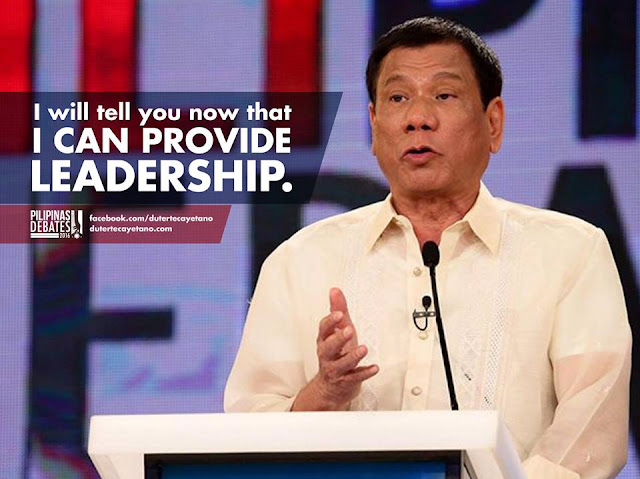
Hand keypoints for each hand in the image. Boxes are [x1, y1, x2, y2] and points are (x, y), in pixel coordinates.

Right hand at [292, 288, 378, 410]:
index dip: (330, 322)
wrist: (331, 386)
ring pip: (342, 363)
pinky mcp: (346, 381)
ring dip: (353, 356)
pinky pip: (355, 377)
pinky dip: (365, 372)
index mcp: (324, 340)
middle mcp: (327, 355)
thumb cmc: (337, 353)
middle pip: (329, 347)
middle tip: (350, 330)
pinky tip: (374, 368)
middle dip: (339, 338)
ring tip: (364, 348)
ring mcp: (336, 369)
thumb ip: (338, 310)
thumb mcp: (338, 330)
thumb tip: (335, 290)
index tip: (339, 314)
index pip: (323, 329)